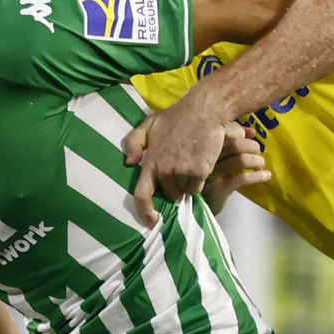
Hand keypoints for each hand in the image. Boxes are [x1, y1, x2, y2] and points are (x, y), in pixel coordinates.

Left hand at [121, 91, 230, 226]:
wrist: (204, 111)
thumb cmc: (177, 117)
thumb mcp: (149, 124)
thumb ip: (133, 142)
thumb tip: (129, 163)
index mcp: (150, 162)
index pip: (142, 194)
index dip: (145, 212)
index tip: (152, 222)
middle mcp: (165, 170)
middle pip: (169, 194)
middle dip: (174, 187)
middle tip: (180, 169)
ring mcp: (182, 172)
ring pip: (184, 192)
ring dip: (187, 184)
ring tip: (190, 163)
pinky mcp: (199, 172)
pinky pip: (197, 188)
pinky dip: (199, 181)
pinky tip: (200, 163)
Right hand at [202, 122, 271, 212]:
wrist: (194, 207)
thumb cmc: (208, 178)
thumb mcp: (217, 159)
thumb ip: (232, 142)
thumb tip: (252, 131)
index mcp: (204, 147)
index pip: (226, 130)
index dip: (242, 132)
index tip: (251, 137)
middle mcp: (206, 158)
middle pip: (236, 144)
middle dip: (252, 146)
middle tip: (258, 153)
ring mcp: (212, 174)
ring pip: (240, 160)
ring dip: (257, 161)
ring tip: (261, 165)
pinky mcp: (218, 189)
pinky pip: (243, 178)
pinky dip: (258, 176)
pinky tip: (265, 176)